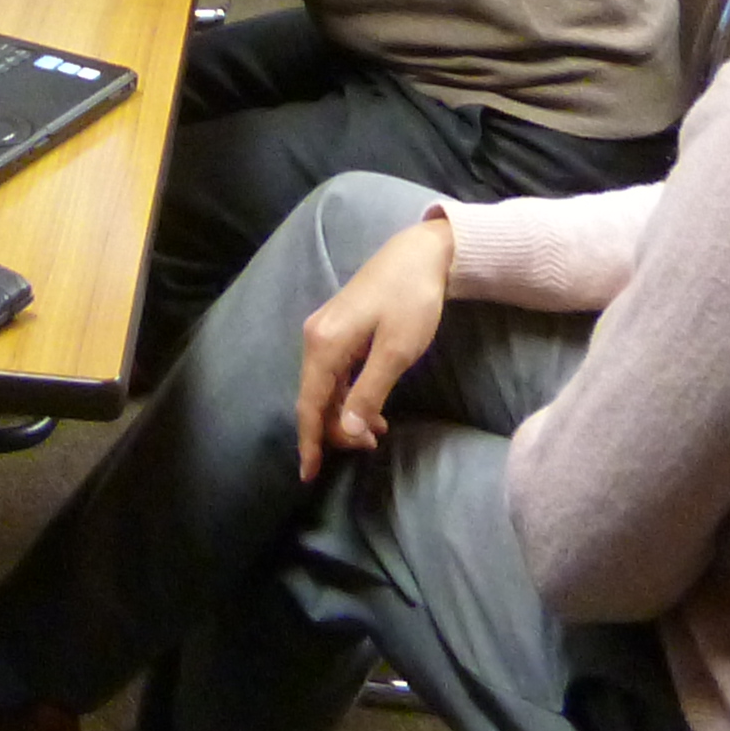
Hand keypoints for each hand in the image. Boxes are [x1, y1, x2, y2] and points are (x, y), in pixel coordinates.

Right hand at [294, 211, 457, 481]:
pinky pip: (335, 373)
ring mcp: (325, 331)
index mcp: (324, 345)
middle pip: (315, 398)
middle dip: (335, 430)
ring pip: (326, 387)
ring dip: (345, 414)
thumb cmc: (411, 301)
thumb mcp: (395, 352)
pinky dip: (349, 396)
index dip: (309, 442)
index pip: (310, 404)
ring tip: (376, 434)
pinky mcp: (338, 328)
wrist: (420, 254)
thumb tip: (346, 432)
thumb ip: (367, 393)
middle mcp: (315, 338)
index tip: (308, 476)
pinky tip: (373, 409)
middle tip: (370, 447)